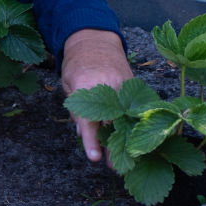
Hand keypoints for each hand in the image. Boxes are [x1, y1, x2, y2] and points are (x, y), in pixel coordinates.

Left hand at [60, 29, 134, 163]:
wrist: (94, 39)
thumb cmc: (77, 64)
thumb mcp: (68, 85)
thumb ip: (77, 110)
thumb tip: (82, 134)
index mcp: (87, 84)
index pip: (89, 119)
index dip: (91, 140)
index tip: (95, 158)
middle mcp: (109, 85)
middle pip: (114, 122)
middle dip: (114, 146)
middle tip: (114, 167)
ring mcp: (125, 84)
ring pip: (129, 117)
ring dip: (128, 139)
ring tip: (128, 158)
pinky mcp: (135, 84)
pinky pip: (137, 107)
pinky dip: (137, 123)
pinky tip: (136, 138)